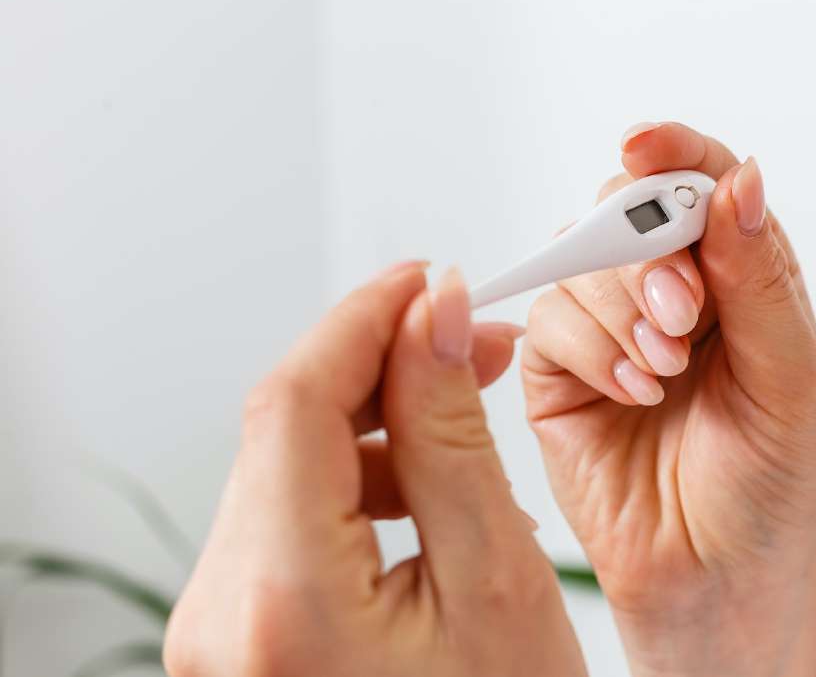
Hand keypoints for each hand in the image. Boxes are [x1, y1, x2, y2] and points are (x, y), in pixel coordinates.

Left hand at [165, 264, 585, 676]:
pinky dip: (353, 483)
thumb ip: (452, 436)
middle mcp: (220, 618)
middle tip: (471, 342)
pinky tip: (423, 485)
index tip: (425, 278)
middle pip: (281, 430)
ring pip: (283, 472)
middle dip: (378, 367)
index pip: (291, 401)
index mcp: (280, 604)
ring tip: (462, 413)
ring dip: (371, 424)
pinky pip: (286, 523)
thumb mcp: (497, 578)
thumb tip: (431, 317)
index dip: (361, 318)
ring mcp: (219, 631)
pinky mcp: (239, 637)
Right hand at [522, 123, 815, 676]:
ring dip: (622, 307)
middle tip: (684, 313)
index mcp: (738, 276)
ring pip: (581, 257)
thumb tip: (739, 179)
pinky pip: (548, 318)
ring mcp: (608, 327)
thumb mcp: (791, 380)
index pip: (702, 180)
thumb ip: (760, 279)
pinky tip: (633, 392)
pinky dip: (590, 347)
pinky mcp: (558, 370)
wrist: (717, 578)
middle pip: (628, 205)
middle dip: (648, 248)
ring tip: (665, 372)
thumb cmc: (769, 486)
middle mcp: (669, 290)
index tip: (646, 147)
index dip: (673, 151)